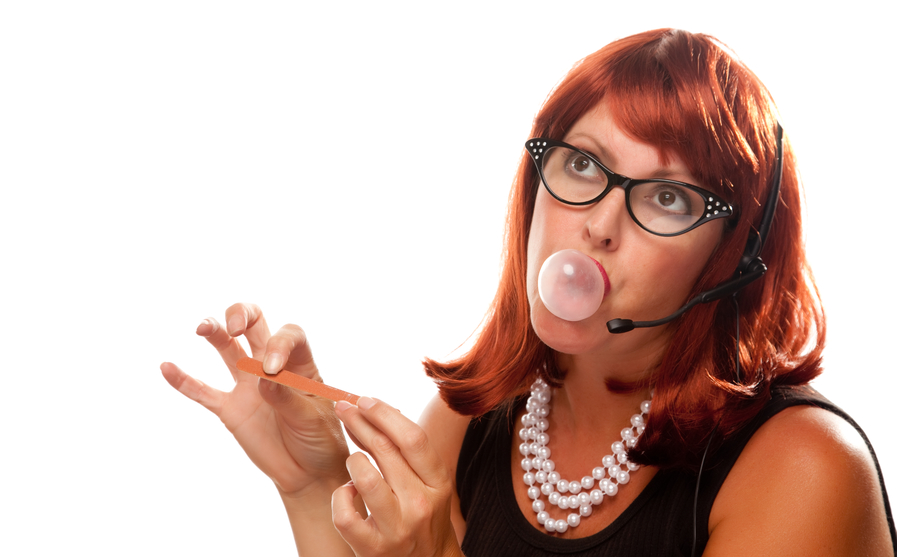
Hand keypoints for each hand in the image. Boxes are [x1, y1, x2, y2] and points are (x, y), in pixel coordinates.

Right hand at [161, 303, 350, 497]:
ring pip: (228, 349)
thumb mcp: (311, 418)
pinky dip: (184, 381)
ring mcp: (248, 386)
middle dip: (242, 315)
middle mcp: (271, 367)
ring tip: (202, 328)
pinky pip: (203, 392)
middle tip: (234, 325)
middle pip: (255, 326)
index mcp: (300, 364)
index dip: (279, 343)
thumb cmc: (320, 440)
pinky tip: (167, 367)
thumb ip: (287, 397)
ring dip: (215, 333)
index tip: (273, 368)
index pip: (288, 335)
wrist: (308, 473)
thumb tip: (263, 376)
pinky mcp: (230, 409)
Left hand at [331, 397, 462, 556]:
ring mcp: (397, 528)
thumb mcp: (428, 483)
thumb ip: (408, 452)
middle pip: (385, 450)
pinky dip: (340, 497)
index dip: (385, 414)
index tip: (365, 399)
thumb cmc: (422, 515)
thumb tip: (378, 411)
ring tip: (353, 460)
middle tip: (343, 408)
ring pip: (363, 478)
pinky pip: (344, 514)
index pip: (412, 438)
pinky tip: (348, 494)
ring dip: (352, 460)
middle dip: (359, 422)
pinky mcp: (372, 548)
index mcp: (437, 483)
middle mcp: (420, 504)